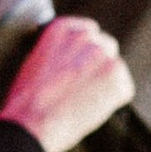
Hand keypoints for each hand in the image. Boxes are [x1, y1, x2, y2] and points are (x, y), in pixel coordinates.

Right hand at [1, 13, 134, 151]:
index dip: (85, 52)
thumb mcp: (34, 62)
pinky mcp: (118, 78)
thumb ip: (58, 52)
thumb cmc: (26, 101)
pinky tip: (91, 111)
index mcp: (62, 28)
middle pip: (106, 47)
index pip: (88, 31)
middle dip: (98, 66)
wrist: (33, 123)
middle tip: (83, 88)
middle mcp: (85, 36)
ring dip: (105, 84)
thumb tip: (72, 59)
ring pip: (115, 69)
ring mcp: (104, 56)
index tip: (79, 66)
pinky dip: (113, 102)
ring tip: (82, 103)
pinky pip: (123, 90)